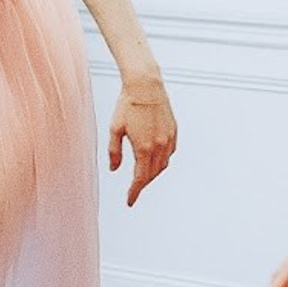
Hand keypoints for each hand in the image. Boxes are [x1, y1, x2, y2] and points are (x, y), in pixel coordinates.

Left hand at [109, 74, 177, 205]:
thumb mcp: (115, 129)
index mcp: (143, 147)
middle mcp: (159, 145)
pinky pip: (170, 153)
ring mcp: (168, 138)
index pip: (140, 178)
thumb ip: (114, 152)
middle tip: (133, 191)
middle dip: (143, 184)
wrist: (146, 85)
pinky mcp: (173, 130)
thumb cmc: (127, 105)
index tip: (129, 202)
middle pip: (152, 174)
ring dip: (153, 174)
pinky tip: (154, 160)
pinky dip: (162, 161)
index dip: (134, 192)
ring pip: (163, 165)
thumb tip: (114, 169)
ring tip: (143, 177)